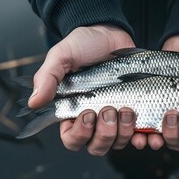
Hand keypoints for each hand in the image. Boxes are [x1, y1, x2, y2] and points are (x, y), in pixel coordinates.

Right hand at [29, 25, 137, 154]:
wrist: (111, 32)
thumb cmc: (83, 44)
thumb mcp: (61, 56)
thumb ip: (47, 78)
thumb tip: (33, 103)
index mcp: (73, 111)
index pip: (72, 139)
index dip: (79, 135)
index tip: (87, 113)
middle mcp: (94, 119)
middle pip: (97, 146)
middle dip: (104, 134)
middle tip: (109, 110)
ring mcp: (116, 117)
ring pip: (118, 142)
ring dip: (123, 132)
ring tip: (127, 109)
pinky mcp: (135, 111)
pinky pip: (139, 134)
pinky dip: (142, 136)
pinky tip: (144, 128)